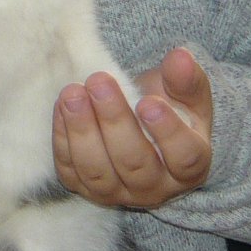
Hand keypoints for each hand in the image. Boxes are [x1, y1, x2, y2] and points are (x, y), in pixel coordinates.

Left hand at [53, 47, 212, 208]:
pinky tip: (61, 107)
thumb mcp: (186, 95)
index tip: (148, 102)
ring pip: (98, 171)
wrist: (141, 127)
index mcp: (188, 167)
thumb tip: (180, 57)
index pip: (184, 156)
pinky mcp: (86, 188)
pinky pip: (71, 170)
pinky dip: (63, 139)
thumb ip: (185, 79)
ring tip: (73, 94)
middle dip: (114, 121)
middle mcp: (155, 188)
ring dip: (82, 131)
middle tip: (99, 82)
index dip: (167, 131)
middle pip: (134, 162)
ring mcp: (118, 192)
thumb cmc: (170, 110)